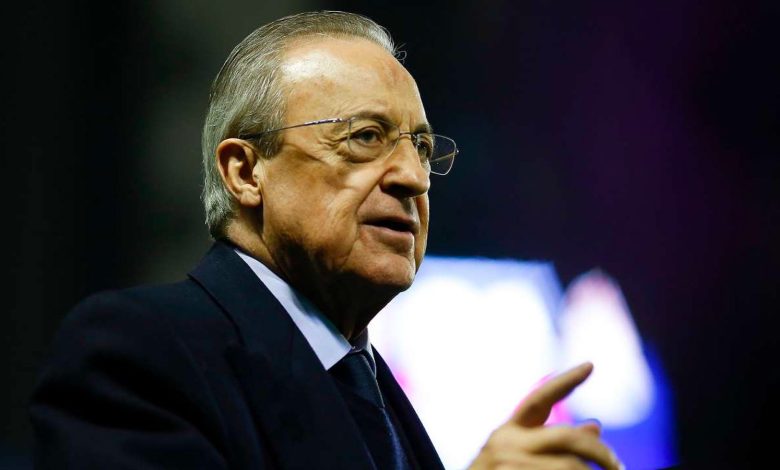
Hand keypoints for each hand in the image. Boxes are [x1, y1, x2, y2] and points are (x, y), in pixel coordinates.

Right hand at [468, 362, 623, 469]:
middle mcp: (505, 442)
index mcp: (508, 432)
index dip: (565, 381)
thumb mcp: (520, 460)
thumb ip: (552, 444)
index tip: (590, 364)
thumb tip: (596, 425)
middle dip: (600, 452)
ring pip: (571, 466)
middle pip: (567, 437)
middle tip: (618, 466)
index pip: (540, 399)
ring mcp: (506, 463)